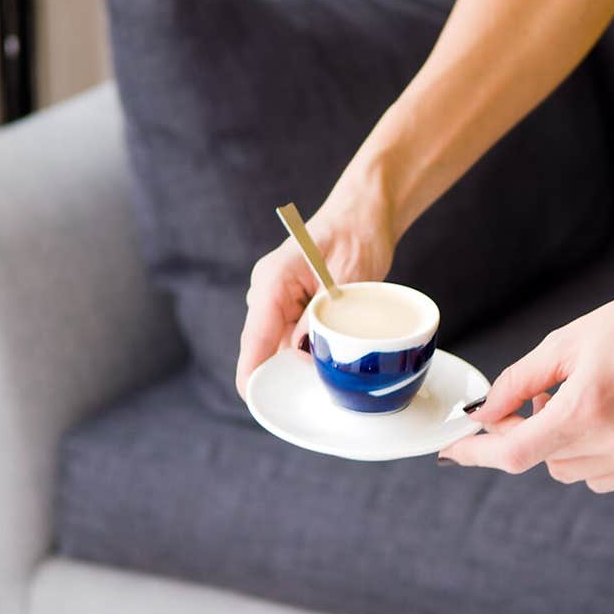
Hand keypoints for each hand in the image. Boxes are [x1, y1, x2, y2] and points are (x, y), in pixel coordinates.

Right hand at [235, 190, 394, 399]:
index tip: (254, 398)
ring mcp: (276, 298)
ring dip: (301, 359)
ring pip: (280, 343)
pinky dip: (309, 348)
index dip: (252, 370)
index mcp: (273, 280)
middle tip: (317, 388)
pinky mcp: (289, 305)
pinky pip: (292, 336)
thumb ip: (322, 316)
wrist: (362, 214)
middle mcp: (267, 291)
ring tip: (333, 363)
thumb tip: (302, 354)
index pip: (254, 335)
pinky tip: (331, 352)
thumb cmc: (356, 234)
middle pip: (264, 345)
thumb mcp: (347, 276)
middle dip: (284, 371)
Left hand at [439, 265, 613, 490]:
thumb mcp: (563, 344)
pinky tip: (609, 416)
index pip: (516, 453)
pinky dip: (591, 453)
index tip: (454, 451)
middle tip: (541, 397)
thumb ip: (515, 384)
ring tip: (583, 400)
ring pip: (569, 471)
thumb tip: (481, 415)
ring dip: (561, 444)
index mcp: (588, 407)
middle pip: (541, 460)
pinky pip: (601, 475)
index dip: (478, 454)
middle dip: (528, 433)